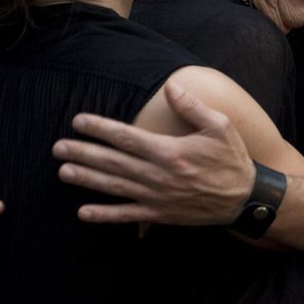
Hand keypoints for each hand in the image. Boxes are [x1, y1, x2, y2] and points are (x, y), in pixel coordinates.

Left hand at [53, 80, 255, 224]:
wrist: (245, 200)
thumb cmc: (232, 159)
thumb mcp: (219, 126)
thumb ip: (192, 107)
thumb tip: (170, 86)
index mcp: (169, 151)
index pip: (126, 138)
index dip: (99, 129)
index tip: (78, 122)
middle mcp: (158, 176)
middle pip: (112, 163)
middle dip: (82, 154)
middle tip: (58, 148)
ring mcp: (157, 198)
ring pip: (114, 188)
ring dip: (86, 180)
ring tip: (63, 173)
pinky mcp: (160, 215)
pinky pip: (127, 216)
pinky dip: (104, 215)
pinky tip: (83, 212)